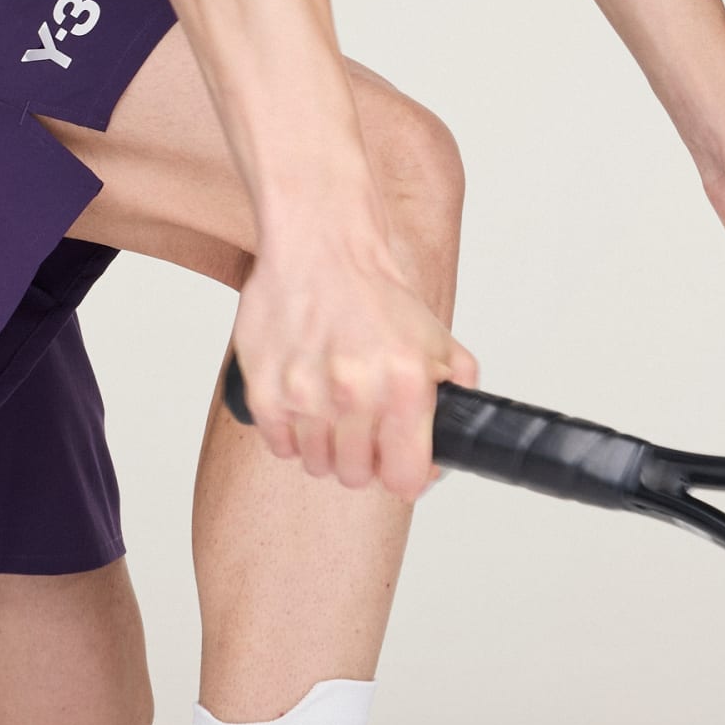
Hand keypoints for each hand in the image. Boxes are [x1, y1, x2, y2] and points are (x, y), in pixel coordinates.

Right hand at [231, 228, 476, 497]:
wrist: (322, 245)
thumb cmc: (373, 291)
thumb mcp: (435, 338)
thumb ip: (456, 389)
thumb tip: (458, 436)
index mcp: (405, 386)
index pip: (404, 479)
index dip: (402, 476)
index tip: (395, 465)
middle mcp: (355, 394)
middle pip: (354, 476)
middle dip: (360, 459)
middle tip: (359, 429)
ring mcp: (306, 395)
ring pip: (316, 464)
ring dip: (324, 446)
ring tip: (329, 410)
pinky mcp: (265, 390)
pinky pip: (279, 445)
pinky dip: (290, 433)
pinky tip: (302, 403)